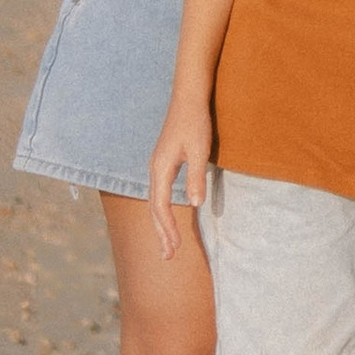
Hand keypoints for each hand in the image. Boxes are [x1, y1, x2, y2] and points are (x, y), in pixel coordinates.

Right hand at [147, 91, 214, 261]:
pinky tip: (169, 217)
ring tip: (168, 244)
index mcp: (161, 168)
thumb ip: (196, 176)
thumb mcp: (200, 150)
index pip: (161, 206)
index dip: (168, 228)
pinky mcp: (163, 162)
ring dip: (161, 224)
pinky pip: (159, 193)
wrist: (189, 97)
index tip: (175, 247)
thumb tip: (194, 204)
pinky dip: (163, 210)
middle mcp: (155, 169)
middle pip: (154, 208)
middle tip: (168, 256)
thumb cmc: (195, 122)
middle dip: (161, 233)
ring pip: (155, 201)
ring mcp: (157, 166)